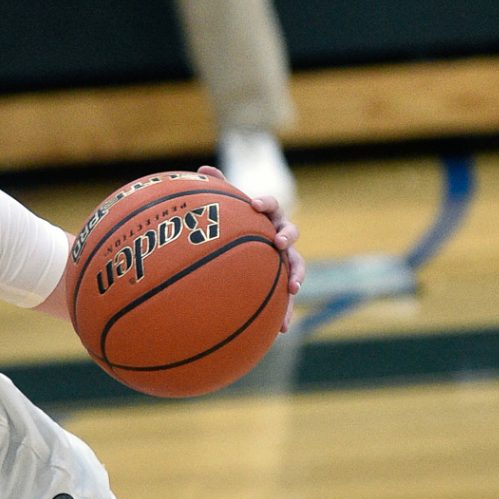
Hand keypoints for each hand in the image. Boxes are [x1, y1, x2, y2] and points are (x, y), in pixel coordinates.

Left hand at [198, 164, 304, 331]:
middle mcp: (281, 236)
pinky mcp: (283, 282)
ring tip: (293, 288)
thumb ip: (218, 188)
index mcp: (268, 217)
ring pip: (298, 265)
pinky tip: (282, 329)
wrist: (248, 250)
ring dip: (297, 274)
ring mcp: (285, 259)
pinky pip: (287, 297)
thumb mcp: (227, 210)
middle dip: (287, 236)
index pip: (271, 205)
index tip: (255, 205)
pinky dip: (286, 311)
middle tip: (279, 242)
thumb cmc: (236, 227)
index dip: (265, 203)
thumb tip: (201, 168)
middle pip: (291, 232)